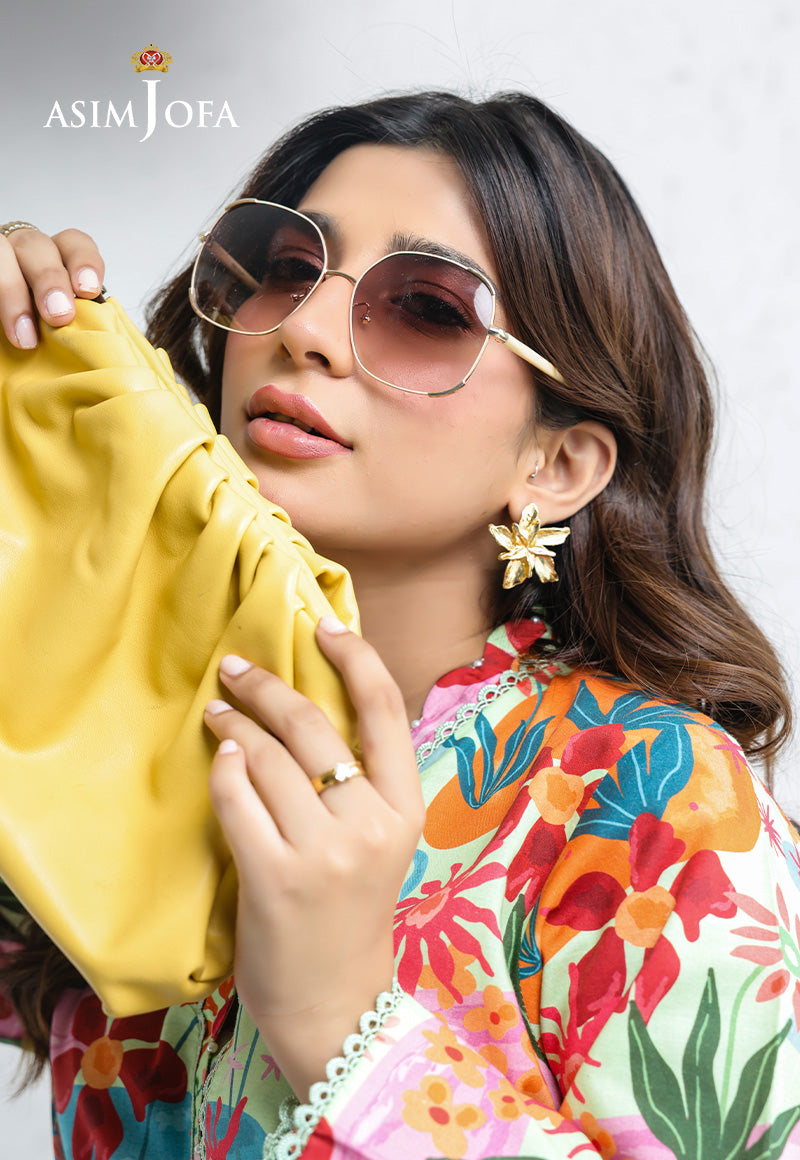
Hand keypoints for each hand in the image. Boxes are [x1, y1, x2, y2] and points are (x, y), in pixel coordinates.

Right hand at [0, 226, 104, 347]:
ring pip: (2, 252)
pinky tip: (2, 325)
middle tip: (59, 316)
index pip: (74, 243)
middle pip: (36, 246)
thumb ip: (82, 318)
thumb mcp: (66, 319)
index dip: (84, 262)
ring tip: (25, 333)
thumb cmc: (43, 325)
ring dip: (13, 291)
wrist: (10, 331)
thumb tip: (100, 334)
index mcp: (56, 257)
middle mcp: (26, 253)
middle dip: (49, 280)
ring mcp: (1, 259)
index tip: (88, 291)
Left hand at [203, 615, 425, 1099]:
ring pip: (269, 757)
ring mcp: (324, 852)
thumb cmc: (351, 916)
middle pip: (313, 725)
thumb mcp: (378, 844)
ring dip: (235, 724)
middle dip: (267, 685)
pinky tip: (220, 758)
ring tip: (217, 713)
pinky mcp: (274, 877)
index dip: (355, 657)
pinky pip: (237, 798)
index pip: (387, 710)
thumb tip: (311, 708)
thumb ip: (358, 784)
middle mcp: (371, 825)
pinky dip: (224, 769)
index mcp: (406, 811)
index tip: (322, 624)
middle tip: (235, 667)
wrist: (336, 1006)